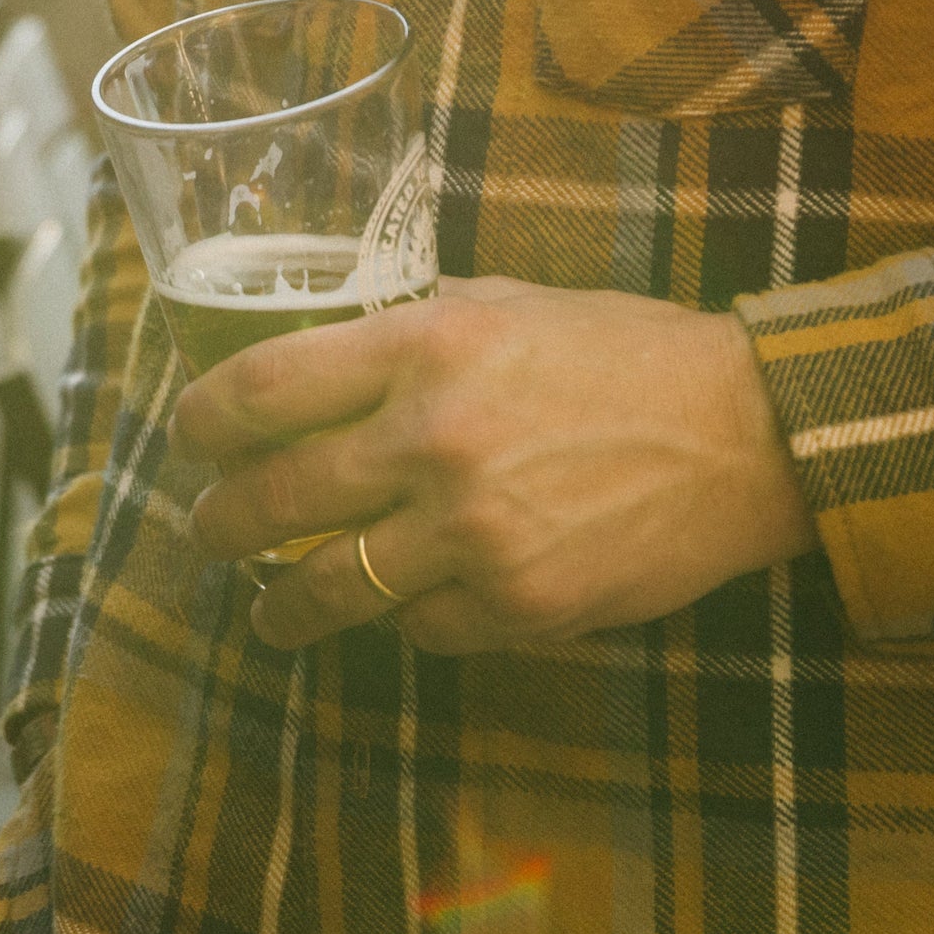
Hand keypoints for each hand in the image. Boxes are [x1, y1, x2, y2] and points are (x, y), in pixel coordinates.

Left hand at [169, 274, 819, 653]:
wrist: (744, 433)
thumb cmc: (628, 353)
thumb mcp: (512, 304)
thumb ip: (415, 326)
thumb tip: (326, 348)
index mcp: (429, 346)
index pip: (265, 389)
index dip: (204, 420)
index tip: (190, 437)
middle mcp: (436, 439)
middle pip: (275, 498)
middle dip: (221, 523)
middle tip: (207, 529)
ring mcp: (474, 533)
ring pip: (330, 588)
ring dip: (283, 603)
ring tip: (272, 606)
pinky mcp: (516, 606)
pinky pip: (419, 628)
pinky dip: (403, 619)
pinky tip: (403, 606)